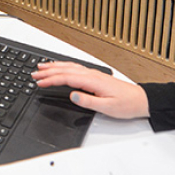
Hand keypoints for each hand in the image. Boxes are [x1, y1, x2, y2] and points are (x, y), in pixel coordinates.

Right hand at [31, 62, 148, 118]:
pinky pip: (75, 68)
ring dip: (54, 67)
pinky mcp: (95, 77)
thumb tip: (73, 95)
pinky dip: (64, 66)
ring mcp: (93, 74)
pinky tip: (60, 67)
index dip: (51, 80)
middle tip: (34, 74)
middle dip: (48, 72)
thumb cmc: (126, 104)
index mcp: (93, 81)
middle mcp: (92, 75)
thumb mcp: (107, 107)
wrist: (140, 100)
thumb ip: (88, 101)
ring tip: (41, 68)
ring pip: (70, 67)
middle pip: (65, 70)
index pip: (67, 78)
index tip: (39, 83)